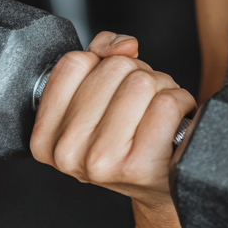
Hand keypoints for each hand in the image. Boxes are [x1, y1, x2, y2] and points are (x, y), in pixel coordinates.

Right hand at [30, 31, 196, 211]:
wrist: (162, 182)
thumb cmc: (133, 134)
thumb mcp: (104, 95)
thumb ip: (103, 56)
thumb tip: (122, 45)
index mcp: (47, 136)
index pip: (74, 63)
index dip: (103, 64)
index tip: (111, 91)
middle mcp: (67, 153)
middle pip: (115, 68)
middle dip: (138, 76)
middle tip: (140, 107)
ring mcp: (100, 161)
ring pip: (142, 81)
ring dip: (162, 89)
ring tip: (155, 116)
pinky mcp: (138, 165)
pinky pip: (167, 102)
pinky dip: (180, 103)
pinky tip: (171, 126)